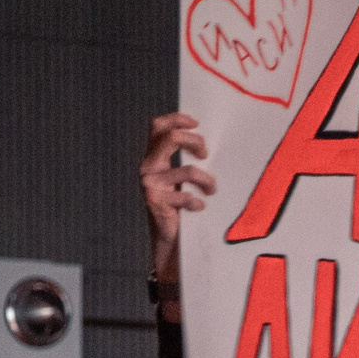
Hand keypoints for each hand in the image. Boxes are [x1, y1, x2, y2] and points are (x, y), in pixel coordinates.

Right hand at [140, 113, 216, 277]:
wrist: (163, 238)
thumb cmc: (173, 206)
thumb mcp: (176, 179)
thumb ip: (180, 160)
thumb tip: (202, 143)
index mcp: (151, 157)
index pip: (157, 127)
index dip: (176, 119)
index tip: (195, 123)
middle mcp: (147, 167)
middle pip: (170, 138)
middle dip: (194, 141)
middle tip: (205, 155)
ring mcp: (150, 184)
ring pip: (187, 170)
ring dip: (207, 180)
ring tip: (211, 190)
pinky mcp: (156, 202)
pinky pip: (186, 196)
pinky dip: (198, 201)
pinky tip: (199, 207)